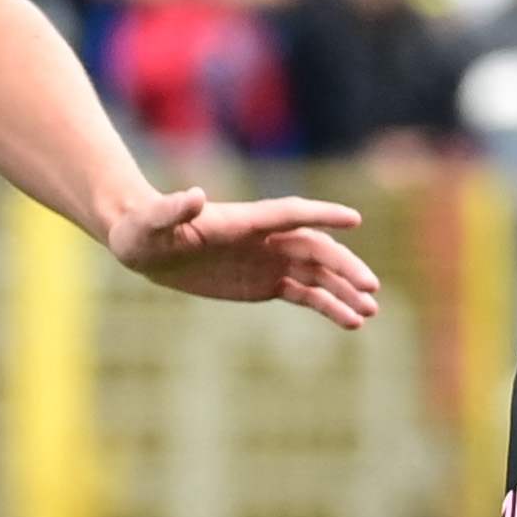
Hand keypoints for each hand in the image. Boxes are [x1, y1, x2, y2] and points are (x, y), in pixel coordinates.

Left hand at [102, 185, 380, 327]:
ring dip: (345, 291)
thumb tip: (195, 195)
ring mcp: (269, 261)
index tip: (354, 220)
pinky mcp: (265, 284)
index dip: (322, 215)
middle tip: (371, 289)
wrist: (146, 247)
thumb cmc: (145, 229)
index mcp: (245, 220)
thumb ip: (175, 208)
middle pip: (315, 249)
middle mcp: (265, 238)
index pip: (291, 214)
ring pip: (317, 274)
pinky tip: (350, 322)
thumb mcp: (155, 221)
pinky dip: (328, 306)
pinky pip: (305, 295)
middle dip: (344, 267)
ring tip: (369, 313)